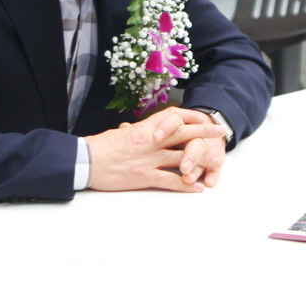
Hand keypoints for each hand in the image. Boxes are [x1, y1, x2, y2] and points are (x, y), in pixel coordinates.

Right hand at [85, 108, 226, 192]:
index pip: (173, 118)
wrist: (84, 161)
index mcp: (144, 129)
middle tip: (220, 132)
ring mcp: (148, 159)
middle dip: (204, 133)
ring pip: (181, 158)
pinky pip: (169, 180)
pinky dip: (185, 185)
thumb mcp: (119, 134)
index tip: (203, 118)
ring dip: (201, 160)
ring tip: (217, 162)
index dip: (190, 118)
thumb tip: (132, 128)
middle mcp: (150, 142)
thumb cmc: (99, 148)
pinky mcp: (143, 176)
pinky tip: (197, 187)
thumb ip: (132, 132)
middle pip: (183, 134)